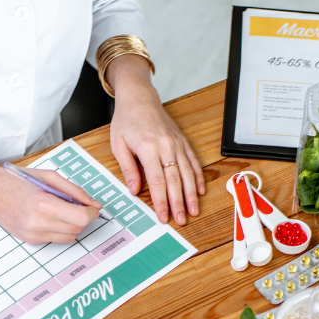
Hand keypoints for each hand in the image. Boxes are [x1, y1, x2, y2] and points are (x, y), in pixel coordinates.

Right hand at [0, 162, 100, 243]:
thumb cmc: (18, 181)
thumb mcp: (49, 177)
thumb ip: (74, 191)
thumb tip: (94, 205)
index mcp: (43, 203)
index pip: (80, 217)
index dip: (91, 213)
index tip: (92, 207)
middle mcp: (38, 222)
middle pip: (77, 228)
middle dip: (83, 218)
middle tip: (78, 205)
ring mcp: (33, 234)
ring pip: (70, 237)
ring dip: (73, 225)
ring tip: (63, 210)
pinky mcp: (31, 240)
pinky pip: (57, 239)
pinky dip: (60, 229)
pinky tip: (50, 216)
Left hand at [106, 56, 204, 224]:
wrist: (139, 98)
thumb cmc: (126, 120)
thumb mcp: (118, 144)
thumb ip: (128, 168)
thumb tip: (134, 190)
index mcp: (148, 148)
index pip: (157, 181)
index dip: (161, 202)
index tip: (163, 217)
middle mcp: (166, 146)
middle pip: (175, 180)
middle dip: (179, 203)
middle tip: (181, 220)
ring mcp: (177, 143)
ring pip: (187, 173)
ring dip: (191, 194)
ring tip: (193, 211)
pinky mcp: (182, 141)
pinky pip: (193, 161)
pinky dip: (198, 177)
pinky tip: (200, 190)